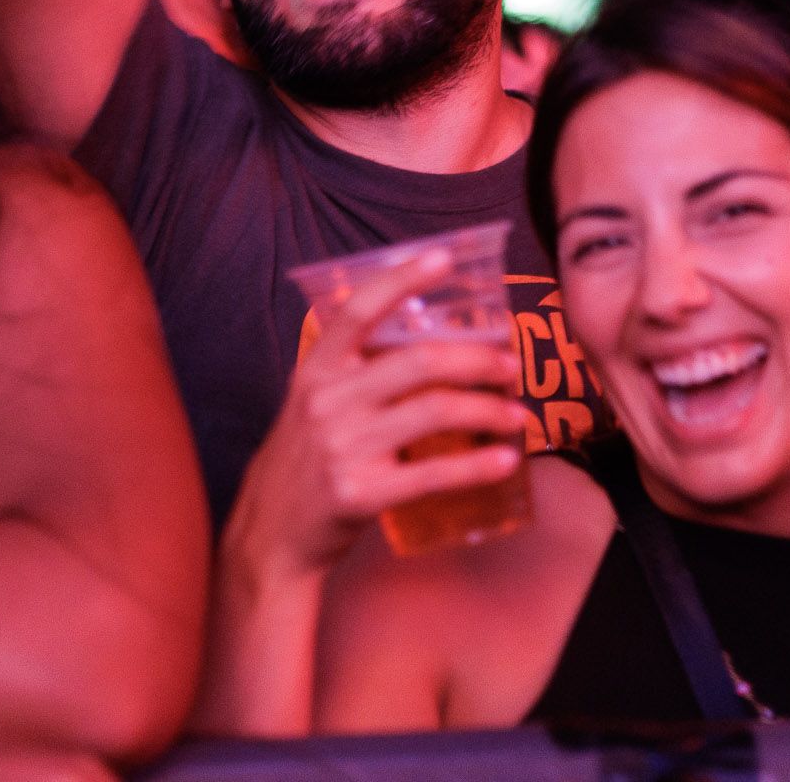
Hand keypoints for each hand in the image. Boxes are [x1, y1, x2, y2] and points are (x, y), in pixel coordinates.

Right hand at [223, 250, 533, 581]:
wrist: (272, 533)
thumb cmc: (306, 459)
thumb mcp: (314, 402)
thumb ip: (355, 370)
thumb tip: (428, 338)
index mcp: (316, 370)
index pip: (358, 310)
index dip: (401, 279)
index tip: (444, 256)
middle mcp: (327, 402)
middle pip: (419, 362)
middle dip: (477, 359)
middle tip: (510, 365)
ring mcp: (343, 448)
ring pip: (435, 412)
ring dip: (488, 409)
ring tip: (517, 414)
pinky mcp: (361, 494)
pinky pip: (434, 474)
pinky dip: (478, 466)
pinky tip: (505, 460)